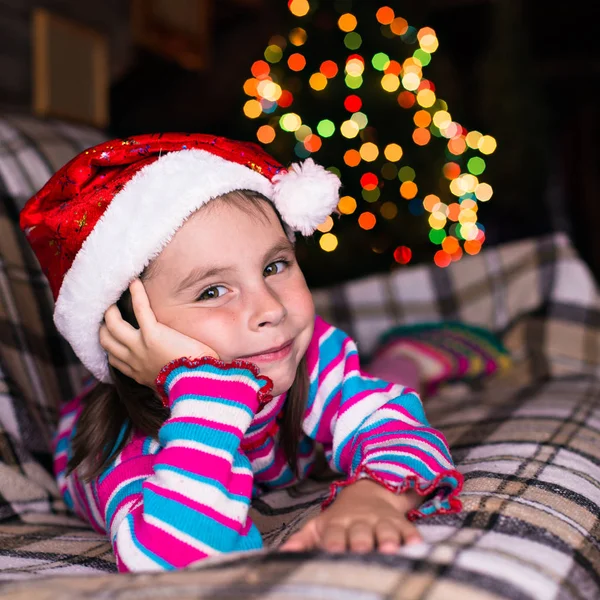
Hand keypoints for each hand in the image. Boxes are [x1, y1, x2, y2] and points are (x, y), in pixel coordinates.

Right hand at [99, 278, 218, 388]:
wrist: (196, 385)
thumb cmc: (191, 384)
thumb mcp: (169, 388)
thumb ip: (163, 383)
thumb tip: (169, 386)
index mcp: (138, 373)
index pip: (113, 359)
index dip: (109, 346)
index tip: (110, 336)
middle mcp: (133, 360)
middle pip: (106, 339)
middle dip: (103, 324)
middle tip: (107, 311)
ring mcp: (139, 346)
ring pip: (113, 324)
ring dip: (112, 309)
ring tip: (115, 296)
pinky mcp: (152, 334)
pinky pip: (140, 309)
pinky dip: (136, 294)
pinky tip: (134, 282)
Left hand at [280, 479, 422, 553]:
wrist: (370, 489)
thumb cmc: (341, 518)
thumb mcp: (319, 525)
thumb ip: (302, 540)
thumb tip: (281, 553)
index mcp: (337, 524)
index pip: (333, 534)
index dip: (333, 542)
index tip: (331, 552)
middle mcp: (360, 522)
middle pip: (360, 533)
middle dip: (361, 542)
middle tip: (362, 551)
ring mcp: (382, 522)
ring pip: (386, 530)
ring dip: (388, 539)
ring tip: (390, 549)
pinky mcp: (401, 523)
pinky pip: (409, 529)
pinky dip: (413, 538)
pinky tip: (416, 546)